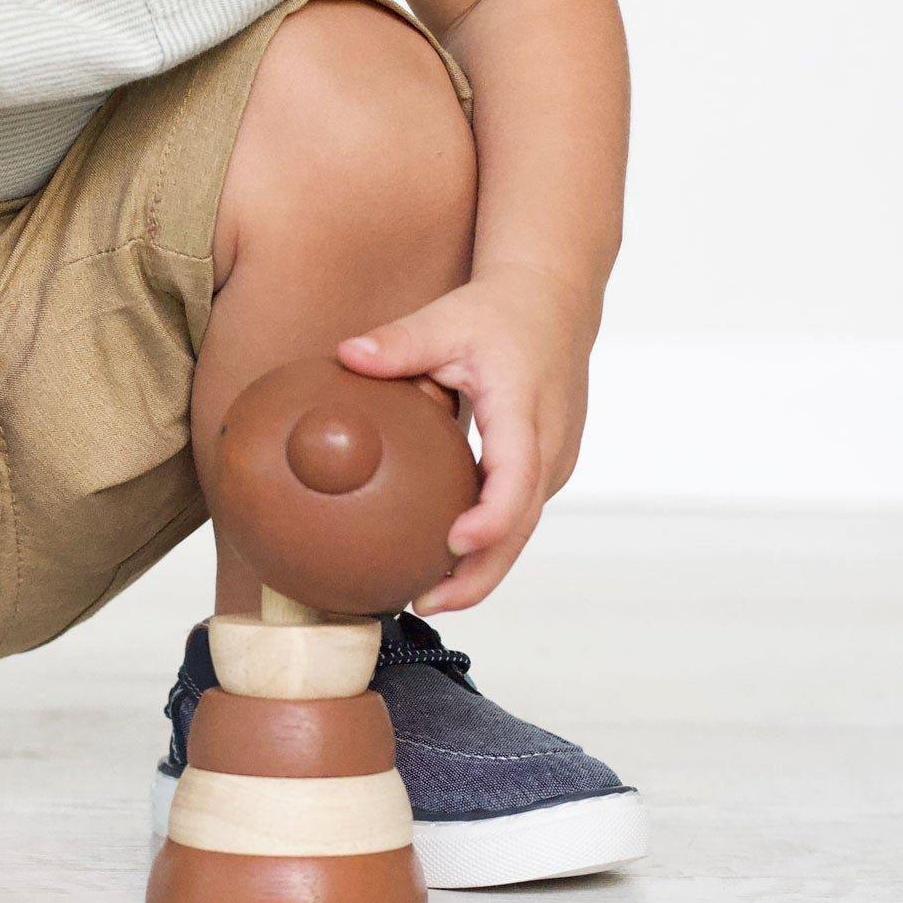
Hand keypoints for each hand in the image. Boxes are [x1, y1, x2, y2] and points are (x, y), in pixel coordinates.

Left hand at [338, 268, 596, 610]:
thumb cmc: (500, 311)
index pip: (516, 477)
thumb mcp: (447, 319)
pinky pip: (520, 515)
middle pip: (521, 526)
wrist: (556, 300)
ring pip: (523, 529)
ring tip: (426, 595)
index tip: (453, 545)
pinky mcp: (550, 467)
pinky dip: (490, 543)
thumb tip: (345, 355)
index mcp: (525, 409)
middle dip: (479, 574)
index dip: (490, 519)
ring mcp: (557, 460)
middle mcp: (550, 443)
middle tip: (422, 601)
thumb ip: (398, 342)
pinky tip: (445, 560)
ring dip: (483, 568)